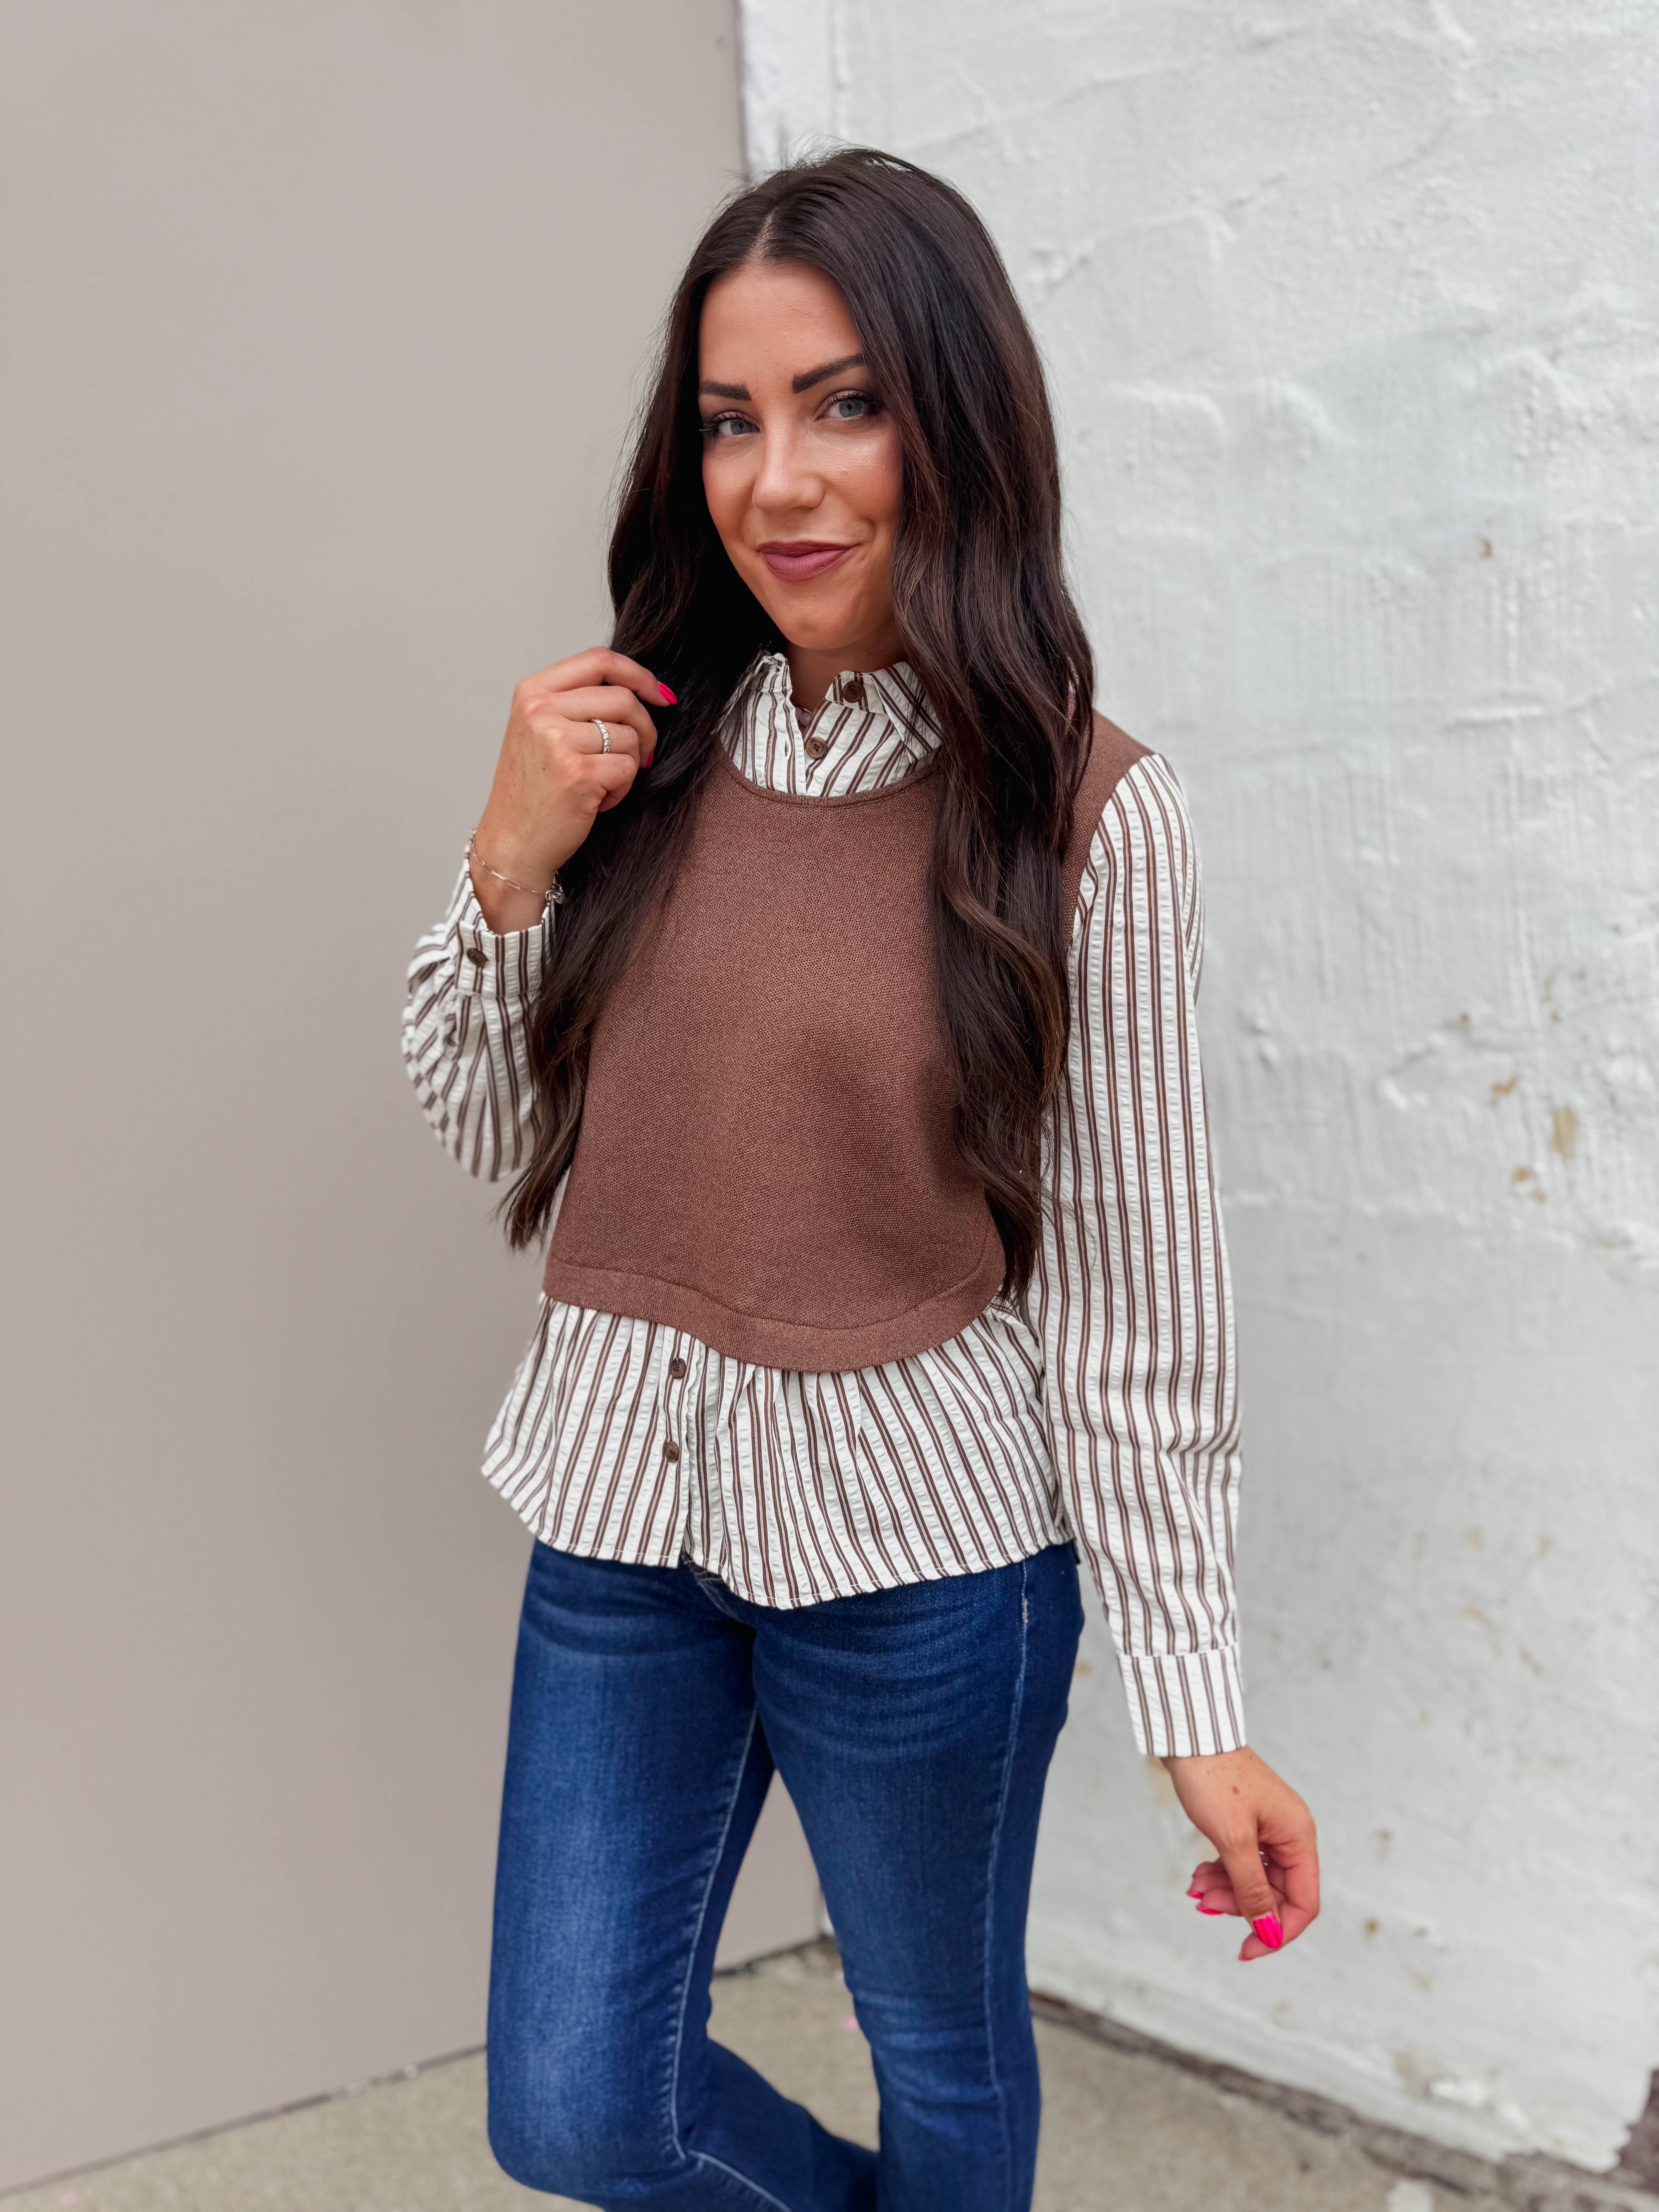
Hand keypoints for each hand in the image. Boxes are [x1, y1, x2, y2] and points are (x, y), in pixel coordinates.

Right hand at [468, 648, 673, 929]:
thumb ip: (577, 703)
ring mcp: (557, 740)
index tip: (658, 694)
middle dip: (645, 727)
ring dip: (629, 764)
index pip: (599, 660)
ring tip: (603, 783)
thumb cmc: (532, 791)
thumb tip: (637, 690)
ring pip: (630, 735)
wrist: (511, 843)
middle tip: (641, 753)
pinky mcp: (578, 773)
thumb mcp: (540, 731)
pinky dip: (622, 788)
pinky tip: (598, 800)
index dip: (638, 674)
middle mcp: (541, 710)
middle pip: (622, 697)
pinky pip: (628, 768)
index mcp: (532, 692)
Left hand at [1164, 1746, 1318, 1961]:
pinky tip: (1199, 1874)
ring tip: (1196, 1886)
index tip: (1247, 1949)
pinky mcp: (1247, 1825)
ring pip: (1255, 1881)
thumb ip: (1252, 1888)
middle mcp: (1289, 1836)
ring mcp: (1268, 1830)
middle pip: (1277, 1894)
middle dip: (1241, 1906)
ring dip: (1226, 1891)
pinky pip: (1241, 1864)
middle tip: (1204, 1903)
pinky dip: (1221, 1873)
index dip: (1278, 1931)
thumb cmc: (1214, 1779)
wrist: (1191, 1738)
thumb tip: (1267, 1929)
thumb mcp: (1233, 1840)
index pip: (1304, 1902)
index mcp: (1298, 1838)